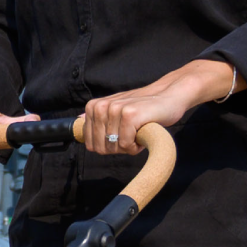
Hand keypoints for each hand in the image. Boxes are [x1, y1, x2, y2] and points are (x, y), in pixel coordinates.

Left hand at [82, 60, 244, 154]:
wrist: (169, 98)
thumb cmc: (143, 108)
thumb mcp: (116, 109)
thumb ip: (98, 116)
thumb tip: (78, 120)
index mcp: (94, 107)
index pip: (91, 144)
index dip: (109, 146)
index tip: (122, 136)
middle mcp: (101, 107)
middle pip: (101, 147)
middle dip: (118, 148)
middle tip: (132, 135)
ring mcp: (115, 109)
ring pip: (114, 147)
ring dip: (129, 146)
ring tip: (138, 131)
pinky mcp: (129, 115)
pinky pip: (126, 144)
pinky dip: (137, 145)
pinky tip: (144, 132)